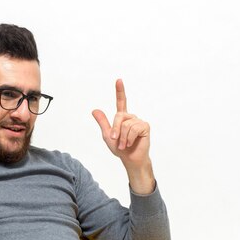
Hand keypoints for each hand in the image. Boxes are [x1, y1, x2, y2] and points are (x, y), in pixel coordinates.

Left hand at [92, 79, 155, 193]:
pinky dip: (129, 138)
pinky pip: (134, 128)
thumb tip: (94, 110)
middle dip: (115, 129)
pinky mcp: (145, 126)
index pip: (121, 102)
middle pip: (119, 116)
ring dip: (123, 137)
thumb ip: (102, 122)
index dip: (120, 91)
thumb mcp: (107, 135)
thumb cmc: (120, 149)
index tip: (119, 80)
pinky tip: (131, 143)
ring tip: (125, 144)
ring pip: (126, 124)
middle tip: (116, 141)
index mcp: (122, 118)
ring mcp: (139, 121)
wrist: (130, 159)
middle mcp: (131, 117)